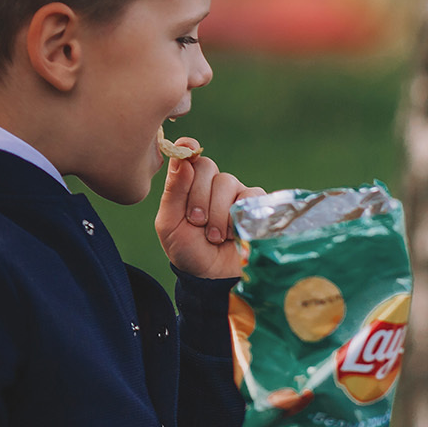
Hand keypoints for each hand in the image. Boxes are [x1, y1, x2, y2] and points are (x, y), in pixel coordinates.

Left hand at [155, 148, 260, 278]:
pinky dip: (237, 217)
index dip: (189, 150)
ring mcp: (236, 193)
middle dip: (198, 196)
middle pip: (208, 167)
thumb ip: (173, 192)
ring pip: (228, 182)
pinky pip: (250, 196)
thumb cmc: (187, 250)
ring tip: (214, 236)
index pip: (190, 156)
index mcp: (189, 184)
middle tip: (196, 222)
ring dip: (217, 212)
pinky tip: (232, 234)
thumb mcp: (169, 224)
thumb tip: (182, 159)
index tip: (188, 151)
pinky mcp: (257, 206)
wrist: (212, 277)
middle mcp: (213, 184)